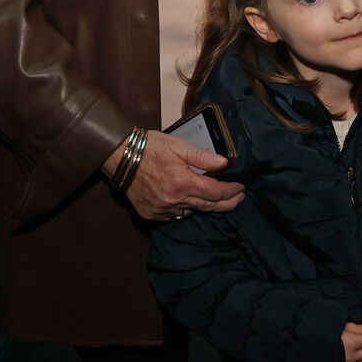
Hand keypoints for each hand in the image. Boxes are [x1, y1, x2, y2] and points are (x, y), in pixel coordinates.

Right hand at [103, 129, 243, 221]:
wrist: (120, 157)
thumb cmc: (149, 148)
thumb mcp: (179, 146)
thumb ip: (203, 157)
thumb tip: (224, 163)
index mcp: (183, 182)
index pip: (216, 192)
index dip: (231, 191)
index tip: (240, 188)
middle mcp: (174, 200)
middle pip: (208, 207)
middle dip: (226, 203)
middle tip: (238, 198)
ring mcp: (162, 210)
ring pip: (191, 212)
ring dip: (205, 205)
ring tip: (215, 198)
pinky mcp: (152, 214)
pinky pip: (175, 215)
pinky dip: (184, 209)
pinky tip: (189, 200)